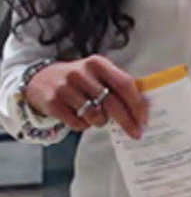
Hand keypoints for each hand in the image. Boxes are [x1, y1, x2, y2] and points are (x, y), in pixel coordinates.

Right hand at [25, 56, 147, 138]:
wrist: (41, 80)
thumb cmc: (79, 79)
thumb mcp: (98, 74)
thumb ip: (118, 85)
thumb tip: (145, 106)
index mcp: (98, 64)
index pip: (124, 84)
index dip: (137, 104)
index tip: (144, 119)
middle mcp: (81, 73)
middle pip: (112, 103)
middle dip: (127, 121)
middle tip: (135, 133)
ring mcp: (65, 87)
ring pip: (95, 116)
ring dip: (101, 122)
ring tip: (97, 116)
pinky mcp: (53, 102)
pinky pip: (78, 123)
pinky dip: (84, 125)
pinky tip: (81, 117)